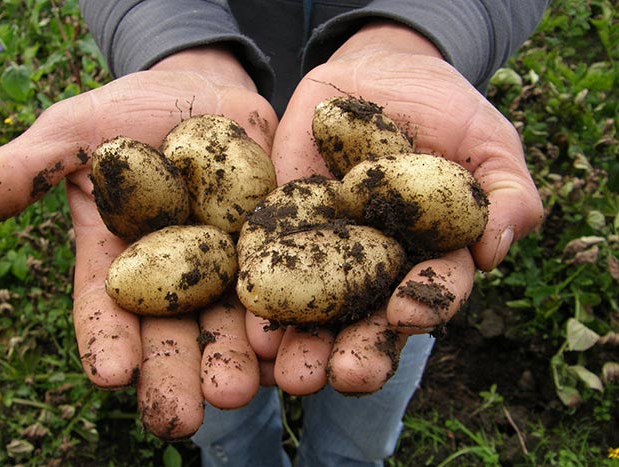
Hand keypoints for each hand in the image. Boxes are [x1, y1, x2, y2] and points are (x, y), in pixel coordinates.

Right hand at [0, 47, 277, 438]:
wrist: (203, 93)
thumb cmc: (128, 113)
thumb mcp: (73, 132)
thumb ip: (23, 171)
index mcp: (121, 262)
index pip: (107, 309)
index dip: (106, 341)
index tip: (109, 375)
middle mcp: (175, 277)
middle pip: (173, 333)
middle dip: (176, 374)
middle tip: (182, 417)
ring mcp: (229, 266)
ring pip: (232, 323)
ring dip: (237, 361)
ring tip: (242, 392)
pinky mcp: (276, 247)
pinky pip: (287, 284)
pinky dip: (290, 317)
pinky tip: (292, 349)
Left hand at [247, 22, 543, 394]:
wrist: (380, 72)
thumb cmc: (447, 110)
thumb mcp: (488, 142)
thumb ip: (507, 194)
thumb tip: (495, 250)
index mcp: (430, 259)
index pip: (431, 293)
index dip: (423, 305)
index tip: (405, 313)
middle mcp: (377, 268)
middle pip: (369, 320)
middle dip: (358, 351)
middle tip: (341, 376)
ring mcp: (326, 252)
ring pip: (316, 310)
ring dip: (303, 344)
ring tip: (288, 374)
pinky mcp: (282, 227)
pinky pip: (267, 264)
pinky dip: (259, 296)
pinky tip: (247, 324)